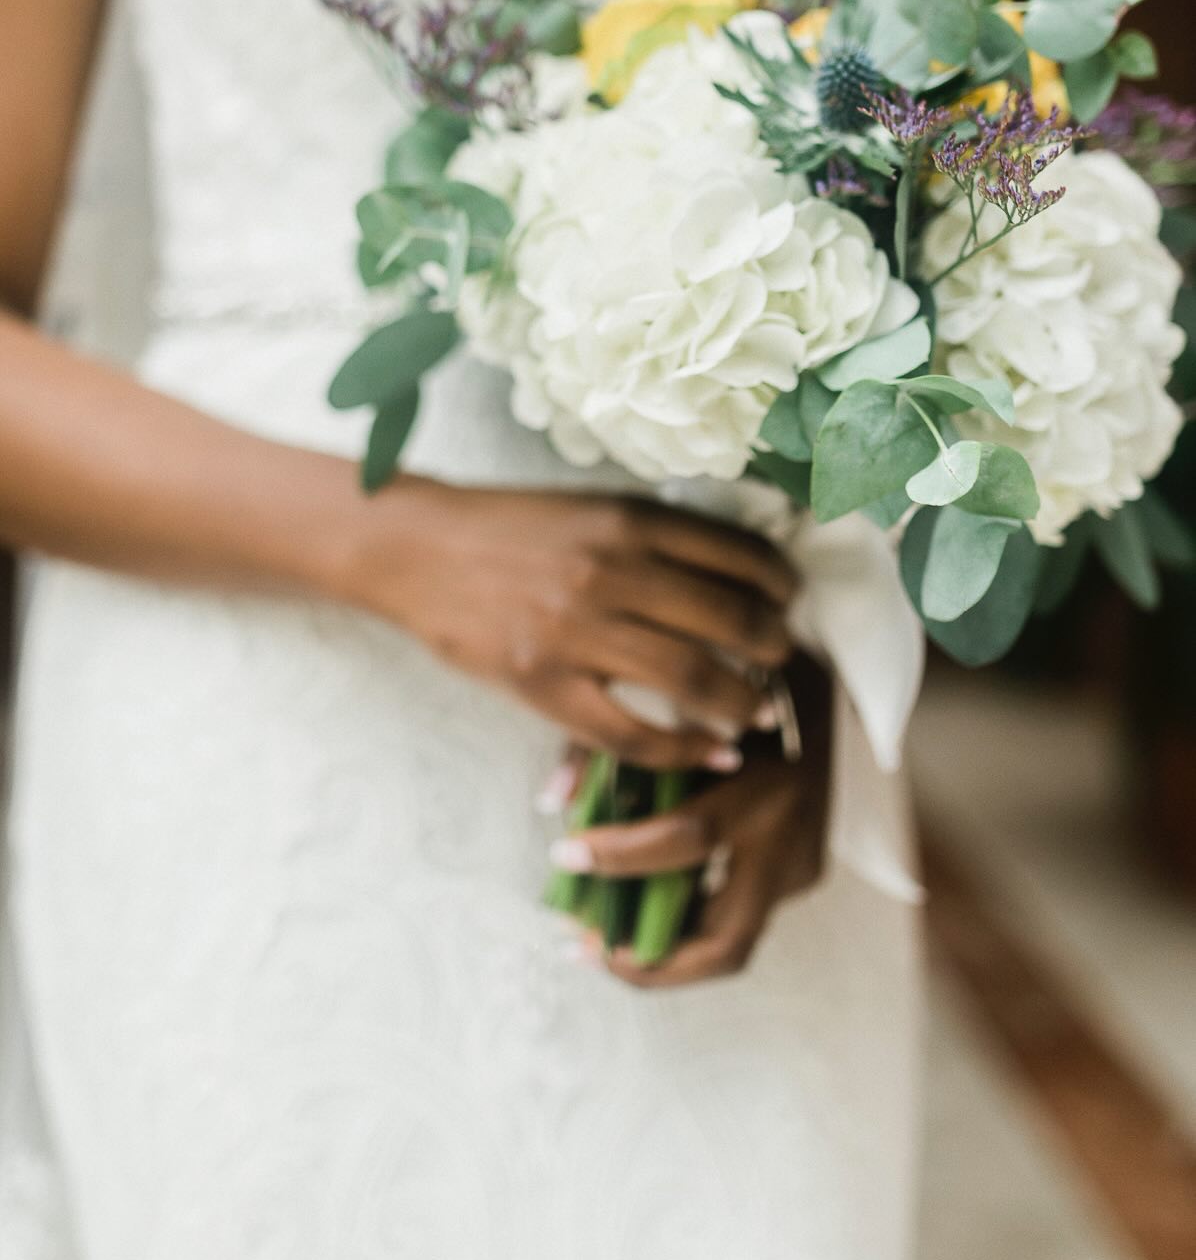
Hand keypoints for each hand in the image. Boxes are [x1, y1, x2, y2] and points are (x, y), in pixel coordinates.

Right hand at [344, 476, 797, 769]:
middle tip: (781, 662)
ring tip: (754, 712)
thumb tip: (736, 573)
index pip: (738, 553)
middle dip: (772, 648)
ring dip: (740, 702)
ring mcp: (575, 630)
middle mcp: (610, 570)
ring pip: (691, 678)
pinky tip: (708, 752)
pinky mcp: (542, 682)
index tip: (789, 602)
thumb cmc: (508, 526)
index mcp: (627, 518)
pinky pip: (630, 732)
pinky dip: (680, 748)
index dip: (780, 585)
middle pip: (729, 619)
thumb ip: (654, 536)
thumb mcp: (589, 508)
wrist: (416, 547)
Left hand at [556, 652, 832, 987]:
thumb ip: (615, 747)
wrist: (826, 685)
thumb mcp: (675, 701)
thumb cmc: (737, 687)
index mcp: (765, 785)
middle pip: (724, 942)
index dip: (621, 855)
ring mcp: (802, 866)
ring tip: (602, 939)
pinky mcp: (802, 874)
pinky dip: (687, 919)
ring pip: (731, 943)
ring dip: (664, 950)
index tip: (564, 852)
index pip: (688, 838)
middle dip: (648, 960)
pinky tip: (641, 904)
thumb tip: (553, 802)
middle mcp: (791, 840)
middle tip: (583, 947)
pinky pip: (737, 912)